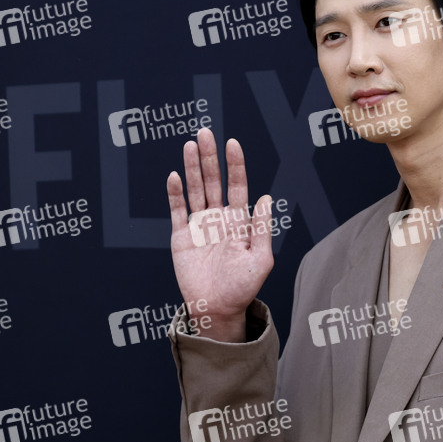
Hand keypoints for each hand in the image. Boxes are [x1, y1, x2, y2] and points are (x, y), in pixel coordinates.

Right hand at [166, 128, 273, 341]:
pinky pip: (177, 211)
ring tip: (190, 145)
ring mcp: (199, 226)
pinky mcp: (181, 237)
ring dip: (193, 167)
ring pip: (195, 190)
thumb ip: (262, 229)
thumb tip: (266, 197)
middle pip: (213, 181)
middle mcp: (218, 218)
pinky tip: (176, 176)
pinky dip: (175, 193)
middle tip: (205, 133)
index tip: (232, 143)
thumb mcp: (260, 260)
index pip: (236, 186)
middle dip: (210, 157)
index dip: (234, 165)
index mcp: (239, 221)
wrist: (218, 309)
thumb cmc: (243, 287)